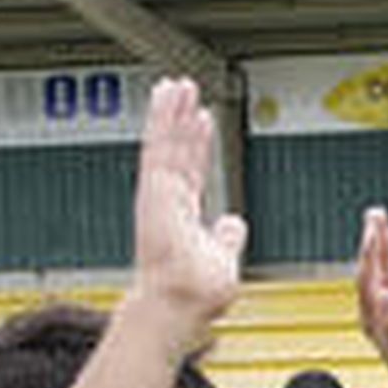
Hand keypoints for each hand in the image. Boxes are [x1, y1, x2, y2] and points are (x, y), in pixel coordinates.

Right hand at [132, 78, 245, 333]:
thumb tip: (234, 224)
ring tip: (177, 84)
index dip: (197, 145)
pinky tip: (167, 95)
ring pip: (166, 143)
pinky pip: (158, 146)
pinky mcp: (154, 188)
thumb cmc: (197, 294)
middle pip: (176, 151)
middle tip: (185, 89)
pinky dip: (162, 119)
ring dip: (171, 112)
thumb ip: (226, 238)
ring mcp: (159, 195)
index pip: (191, 171)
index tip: (203, 120)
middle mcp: (168, 203)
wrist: (181, 303)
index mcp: (182, 217)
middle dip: (181, 120)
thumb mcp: (222, 259)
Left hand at [357, 207, 387, 387]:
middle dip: (371, 242)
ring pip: (376, 268)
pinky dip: (386, 254)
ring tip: (378, 215)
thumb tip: (386, 295)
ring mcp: (381, 306)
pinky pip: (387, 273)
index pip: (367, 280)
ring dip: (377, 242)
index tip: (374, 234)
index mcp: (372, 318)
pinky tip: (386, 238)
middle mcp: (372, 310)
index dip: (370, 257)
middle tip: (375, 214)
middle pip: (368, 269)